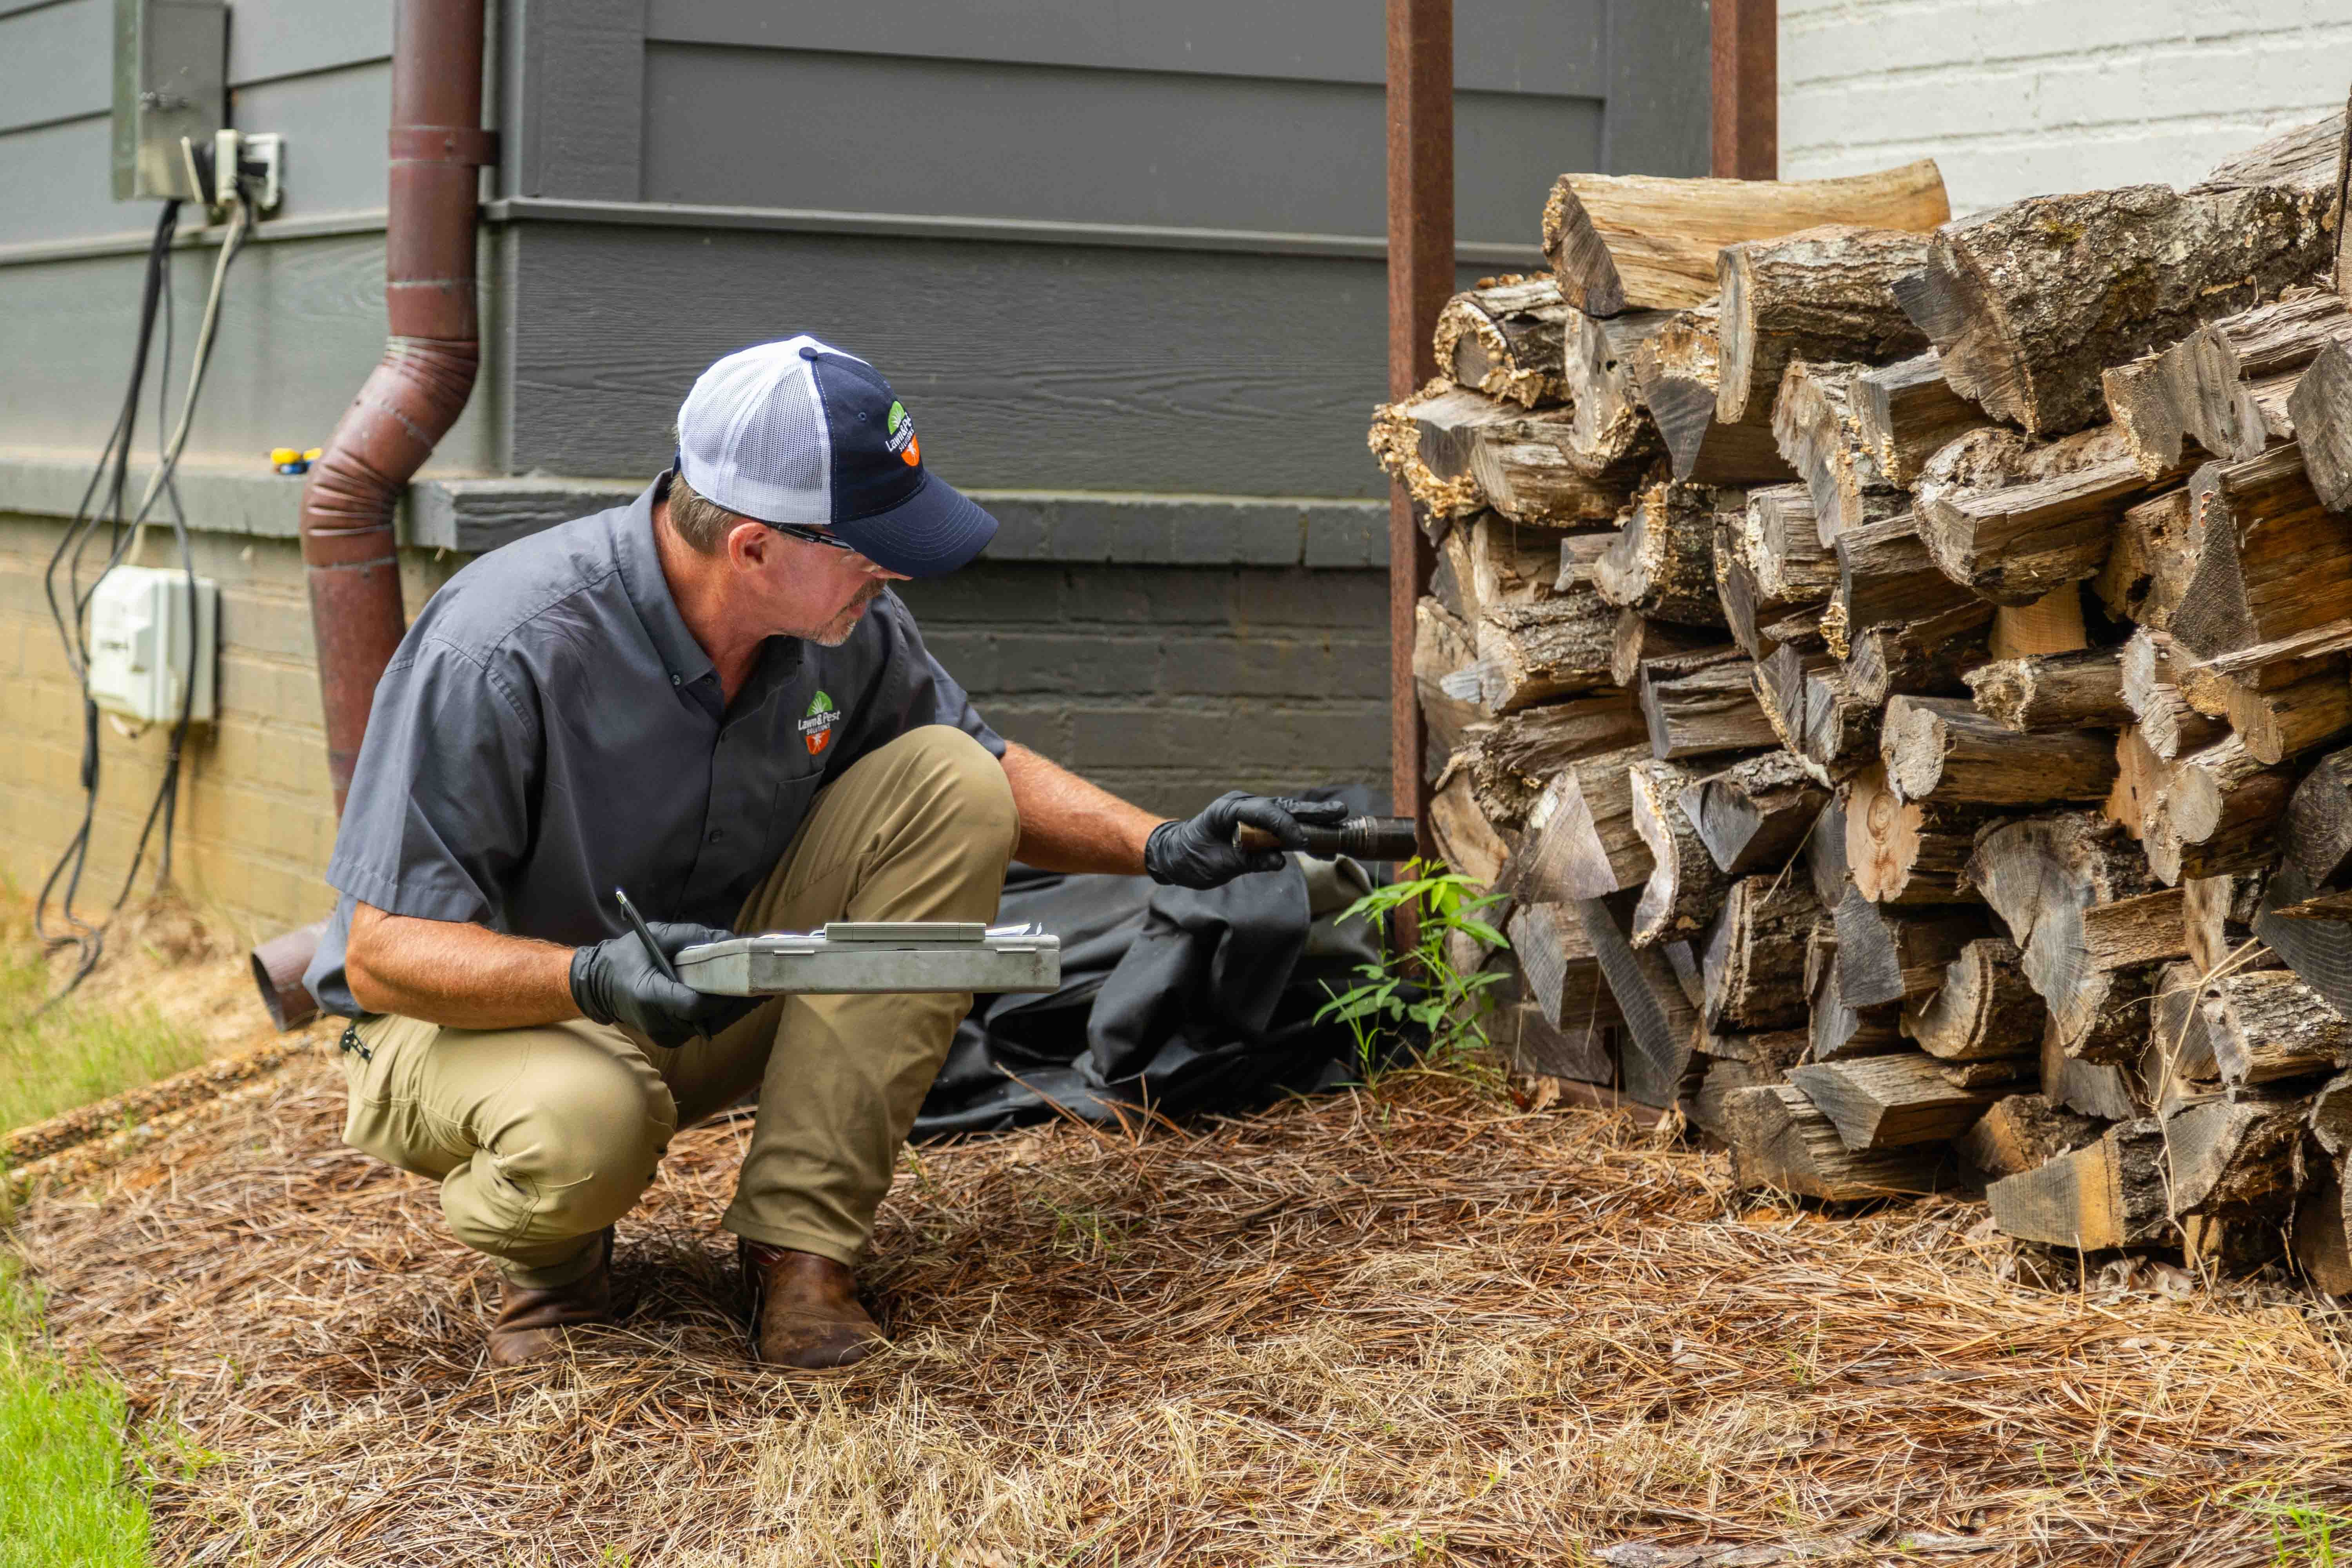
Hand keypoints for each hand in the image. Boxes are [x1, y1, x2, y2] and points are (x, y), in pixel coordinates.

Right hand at [570, 921, 755, 1048]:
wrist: (598, 986)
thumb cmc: (626, 957)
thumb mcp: (656, 936)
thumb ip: (692, 936)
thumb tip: (729, 939)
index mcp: (651, 996)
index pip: (695, 1005)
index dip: (723, 996)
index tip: (747, 983)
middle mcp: (659, 1022)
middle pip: (709, 1017)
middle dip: (738, 1002)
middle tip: (767, 985)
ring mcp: (665, 1035)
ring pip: (710, 1025)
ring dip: (733, 1009)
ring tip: (759, 991)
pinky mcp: (671, 1038)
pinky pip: (702, 1027)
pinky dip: (719, 1013)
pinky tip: (737, 998)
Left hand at [1143, 792, 1351, 888]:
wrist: (1175, 856)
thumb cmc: (1190, 855)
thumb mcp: (1216, 862)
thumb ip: (1249, 860)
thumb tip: (1280, 860)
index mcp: (1232, 809)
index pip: (1266, 812)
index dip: (1286, 825)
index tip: (1304, 841)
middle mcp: (1245, 808)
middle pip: (1284, 808)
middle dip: (1312, 813)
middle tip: (1339, 813)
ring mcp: (1251, 818)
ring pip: (1286, 816)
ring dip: (1311, 822)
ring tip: (1337, 823)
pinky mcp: (1255, 832)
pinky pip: (1281, 831)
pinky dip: (1300, 836)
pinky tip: (1319, 844)